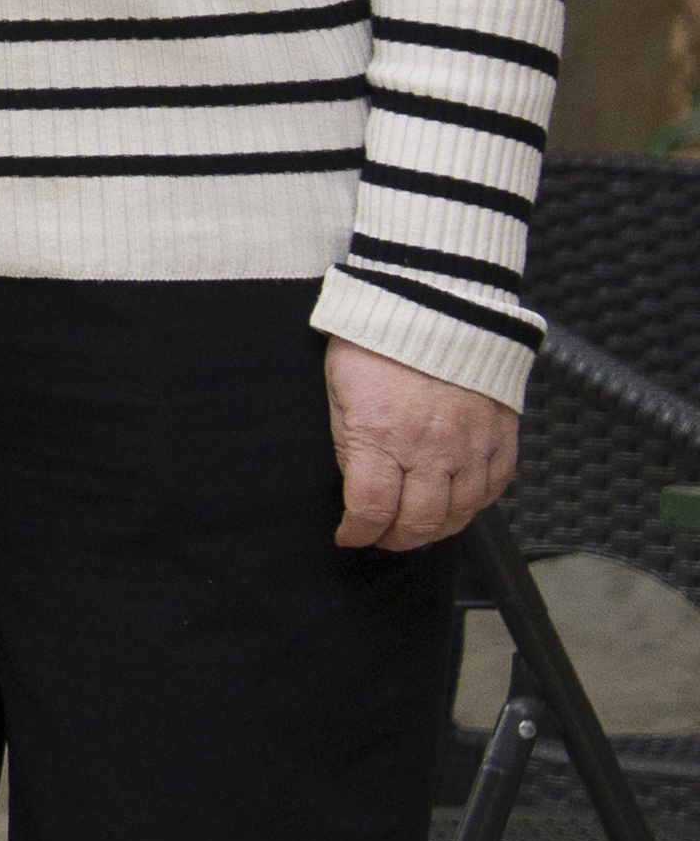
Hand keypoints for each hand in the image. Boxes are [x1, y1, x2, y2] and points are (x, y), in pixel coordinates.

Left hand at [327, 337, 517, 553]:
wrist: (434, 301)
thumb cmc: (379, 340)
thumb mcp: (338, 392)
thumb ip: (349, 443)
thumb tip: (355, 484)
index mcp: (383, 437)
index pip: (372, 509)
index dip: (358, 533)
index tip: (350, 535)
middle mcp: (432, 448)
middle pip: (421, 521)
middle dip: (396, 539)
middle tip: (383, 537)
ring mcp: (472, 443)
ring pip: (462, 512)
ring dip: (437, 528)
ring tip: (418, 526)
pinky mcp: (502, 434)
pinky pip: (495, 486)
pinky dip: (476, 504)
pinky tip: (458, 503)